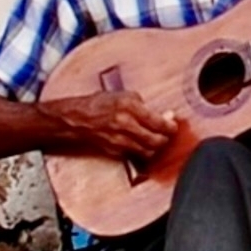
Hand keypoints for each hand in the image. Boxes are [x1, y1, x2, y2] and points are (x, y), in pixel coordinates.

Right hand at [44, 89, 180, 161]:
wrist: (77, 119)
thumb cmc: (99, 104)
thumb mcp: (123, 96)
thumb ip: (144, 106)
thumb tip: (163, 116)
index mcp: (129, 106)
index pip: (158, 122)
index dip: (170, 126)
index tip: (173, 125)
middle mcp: (125, 124)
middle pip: (157, 141)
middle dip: (166, 139)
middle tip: (168, 134)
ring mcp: (120, 140)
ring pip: (149, 151)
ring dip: (156, 147)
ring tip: (157, 140)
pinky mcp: (116, 151)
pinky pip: (137, 155)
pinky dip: (144, 151)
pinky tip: (144, 144)